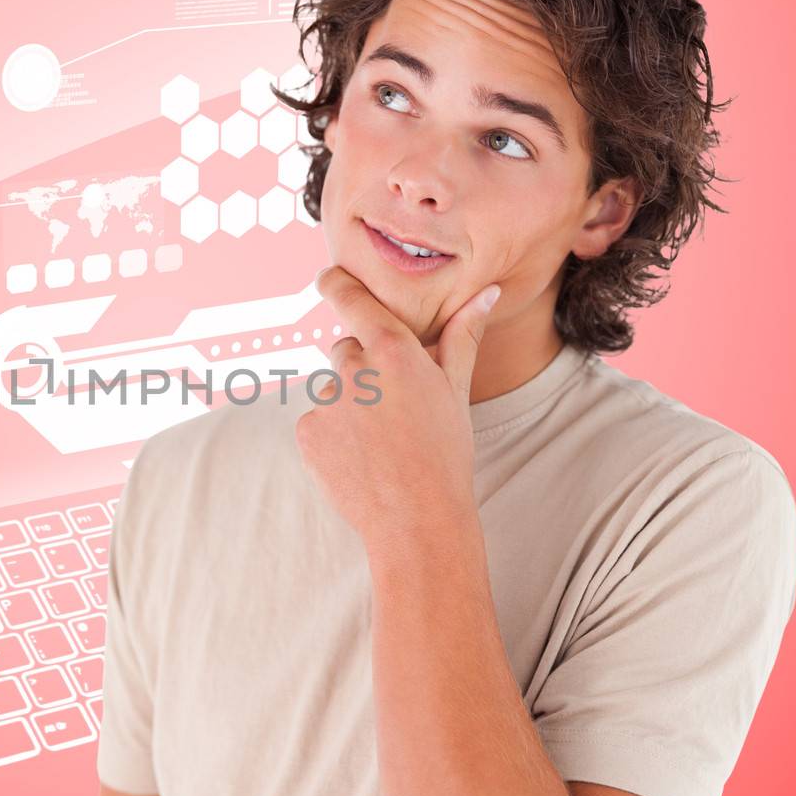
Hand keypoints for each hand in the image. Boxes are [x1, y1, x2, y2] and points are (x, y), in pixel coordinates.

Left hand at [294, 266, 500, 547]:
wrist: (417, 519)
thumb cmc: (445, 452)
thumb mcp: (456, 389)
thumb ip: (462, 335)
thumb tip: (488, 290)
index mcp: (391, 349)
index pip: (350, 298)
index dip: (335, 283)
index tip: (326, 277)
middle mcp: (353, 367)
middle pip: (345, 350)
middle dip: (363, 370)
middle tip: (392, 410)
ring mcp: (326, 401)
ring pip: (332, 390)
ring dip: (348, 406)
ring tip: (379, 442)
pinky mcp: (307, 432)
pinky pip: (317, 422)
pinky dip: (332, 436)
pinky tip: (359, 458)